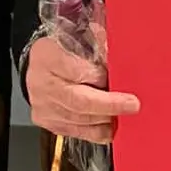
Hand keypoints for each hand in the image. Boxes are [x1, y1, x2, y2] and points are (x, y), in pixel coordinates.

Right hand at [25, 34, 139, 144]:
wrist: (38, 67)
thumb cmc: (60, 50)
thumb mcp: (76, 37)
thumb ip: (96, 42)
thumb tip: (117, 50)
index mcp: (46, 55)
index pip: (77, 71)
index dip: (101, 77)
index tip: (121, 80)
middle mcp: (40, 83)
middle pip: (78, 101)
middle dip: (109, 105)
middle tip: (132, 105)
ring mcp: (42, 106)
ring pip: (80, 120)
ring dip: (106, 118)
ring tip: (124, 113)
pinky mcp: (48, 122)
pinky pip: (78, 133)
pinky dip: (98, 130)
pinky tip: (110, 123)